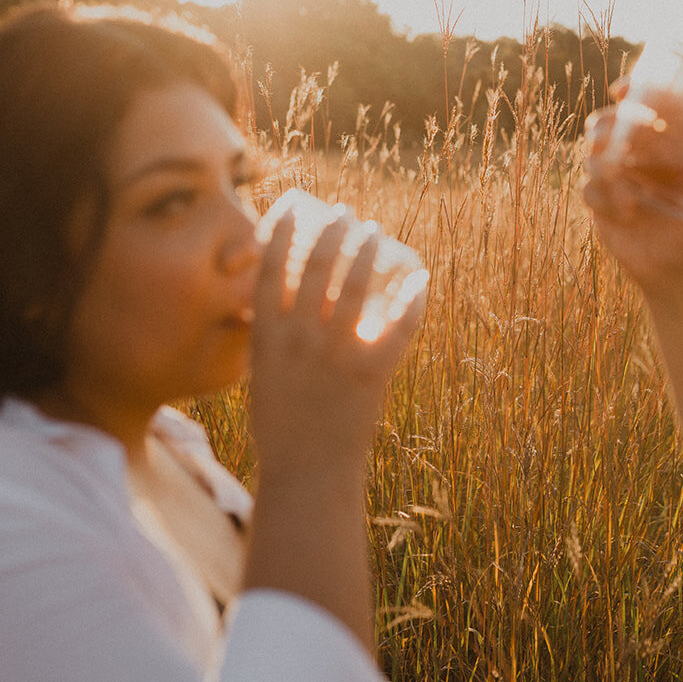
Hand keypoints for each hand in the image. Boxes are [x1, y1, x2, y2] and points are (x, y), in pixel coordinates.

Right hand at [248, 211, 425, 482]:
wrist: (308, 474)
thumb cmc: (282, 422)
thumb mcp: (263, 373)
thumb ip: (272, 334)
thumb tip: (277, 292)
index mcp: (267, 339)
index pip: (271, 269)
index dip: (283, 232)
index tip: (295, 206)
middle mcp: (300, 341)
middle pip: (318, 266)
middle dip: (335, 230)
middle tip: (347, 214)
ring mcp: (337, 356)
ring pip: (357, 284)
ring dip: (367, 249)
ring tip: (374, 231)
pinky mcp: (372, 374)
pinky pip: (400, 325)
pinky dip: (413, 298)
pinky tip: (419, 277)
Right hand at [582, 84, 682, 293]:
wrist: (679, 273)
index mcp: (668, 146)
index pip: (647, 105)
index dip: (634, 90)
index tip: (623, 90)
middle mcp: (640, 156)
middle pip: (609, 123)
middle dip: (607, 128)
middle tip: (620, 147)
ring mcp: (617, 178)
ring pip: (593, 154)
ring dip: (603, 168)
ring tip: (630, 199)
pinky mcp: (600, 201)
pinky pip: (587, 188)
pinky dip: (601, 198)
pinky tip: (625, 216)